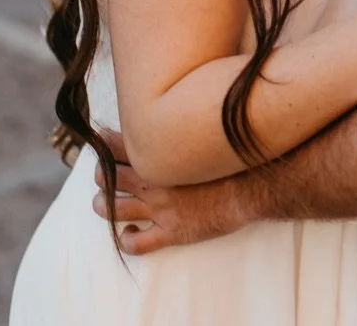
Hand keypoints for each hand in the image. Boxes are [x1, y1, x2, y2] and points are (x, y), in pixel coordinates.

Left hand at [92, 130, 245, 253]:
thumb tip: (178, 112)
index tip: (102, 140)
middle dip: (101, 174)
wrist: (255, 188)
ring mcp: (160, 209)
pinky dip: (127, 240)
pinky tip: (131, 233)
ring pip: (113, 209)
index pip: (118, 145)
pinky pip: (137, 244)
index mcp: (162, 155)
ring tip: (105, 204)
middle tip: (105, 174)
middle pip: (108, 177)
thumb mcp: (208, 135)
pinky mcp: (171, 232)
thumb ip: (186, 129)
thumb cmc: (236, 159)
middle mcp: (155, 181)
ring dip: (103, 206)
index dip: (104, 143)